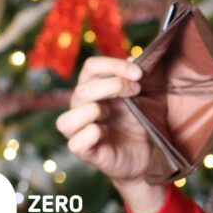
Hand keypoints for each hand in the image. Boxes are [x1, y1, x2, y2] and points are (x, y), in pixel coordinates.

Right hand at [56, 57, 164, 212]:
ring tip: (112, 114)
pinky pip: (77, 141)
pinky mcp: (83, 151)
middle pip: (83, 88)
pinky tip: (107, 133)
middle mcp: (79, 106)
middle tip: (137, 90)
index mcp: (92, 88)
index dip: (114, 65)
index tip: (139, 72)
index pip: (91, 66)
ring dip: (95, 111)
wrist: (143, 154)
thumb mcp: (142, 96)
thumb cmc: (137, 122)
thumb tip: (133, 58)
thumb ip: (136, 77)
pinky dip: (94, 134)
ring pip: (69, 117)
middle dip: (114, 85)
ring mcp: (78, 130)